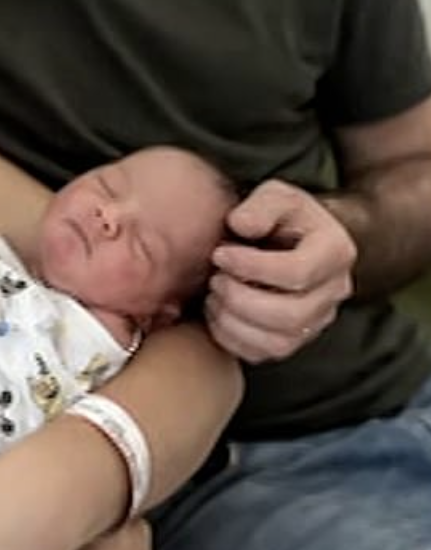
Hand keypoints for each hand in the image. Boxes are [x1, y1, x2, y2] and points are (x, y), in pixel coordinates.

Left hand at [206, 179, 355, 362]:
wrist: (296, 238)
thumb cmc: (285, 216)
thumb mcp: (277, 195)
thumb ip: (261, 205)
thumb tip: (240, 225)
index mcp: (335, 252)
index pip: (297, 273)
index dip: (252, 267)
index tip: (220, 253)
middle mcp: (333, 292)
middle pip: (290, 315)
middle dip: (242, 299)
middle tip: (215, 278)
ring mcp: (317, 320)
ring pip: (279, 342)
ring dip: (235, 322)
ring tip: (214, 295)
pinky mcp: (295, 338)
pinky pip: (264, 354)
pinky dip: (232, 338)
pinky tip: (217, 312)